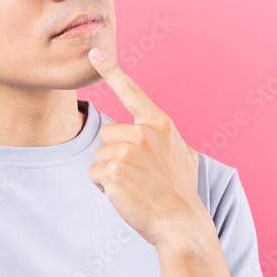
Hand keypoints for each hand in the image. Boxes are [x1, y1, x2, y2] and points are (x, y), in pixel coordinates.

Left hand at [86, 47, 210, 248]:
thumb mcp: (182, 155)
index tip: (94, 53)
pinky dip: (104, 188)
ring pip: (99, 154)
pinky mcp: (113, 170)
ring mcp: (128, 150)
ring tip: (135, 186)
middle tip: (138, 176)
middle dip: (114, 154)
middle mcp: (143, 131)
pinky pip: (94, 173)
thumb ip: (164, 139)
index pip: (131, 92)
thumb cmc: (180, 193)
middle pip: (107, 133)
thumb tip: (157, 136)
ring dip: (109, 172)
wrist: (181, 223)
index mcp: (160, 124)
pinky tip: (126, 195)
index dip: (111, 70)